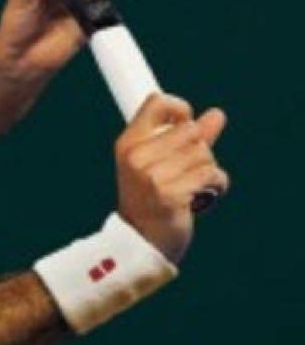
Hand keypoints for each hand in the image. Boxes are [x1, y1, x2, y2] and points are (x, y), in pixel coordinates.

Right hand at [115, 93, 230, 264]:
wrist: (143, 241)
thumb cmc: (153, 200)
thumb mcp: (162, 164)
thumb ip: (189, 139)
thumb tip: (217, 114)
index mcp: (128, 144)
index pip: (157, 103)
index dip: (180, 109)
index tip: (184, 125)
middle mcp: (136, 157)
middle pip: (190, 130)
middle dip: (200, 150)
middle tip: (186, 172)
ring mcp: (151, 176)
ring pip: (204, 154)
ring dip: (209, 171)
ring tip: (194, 188)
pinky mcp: (171, 194)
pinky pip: (211, 175)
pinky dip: (216, 186)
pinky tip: (202, 198)